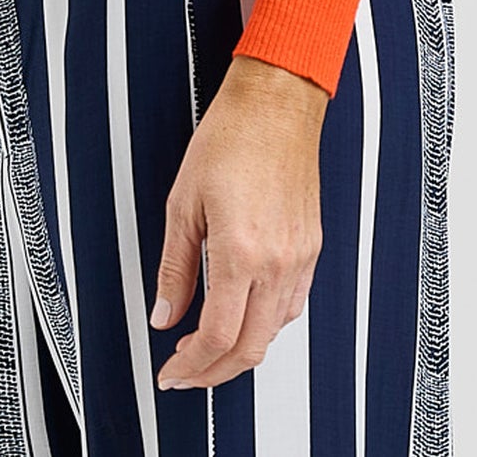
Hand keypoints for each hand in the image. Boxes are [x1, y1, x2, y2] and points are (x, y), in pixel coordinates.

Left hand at [150, 54, 327, 391]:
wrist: (276, 104)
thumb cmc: (231, 137)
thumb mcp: (183, 202)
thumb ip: (174, 267)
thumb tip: (164, 314)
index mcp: (240, 251)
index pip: (218, 336)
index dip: (191, 366)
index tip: (171, 372)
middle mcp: (277, 261)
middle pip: (250, 348)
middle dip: (213, 372)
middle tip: (185, 371)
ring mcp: (299, 256)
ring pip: (273, 332)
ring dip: (240, 349)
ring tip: (208, 345)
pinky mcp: (312, 246)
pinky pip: (292, 304)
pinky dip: (266, 323)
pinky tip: (244, 315)